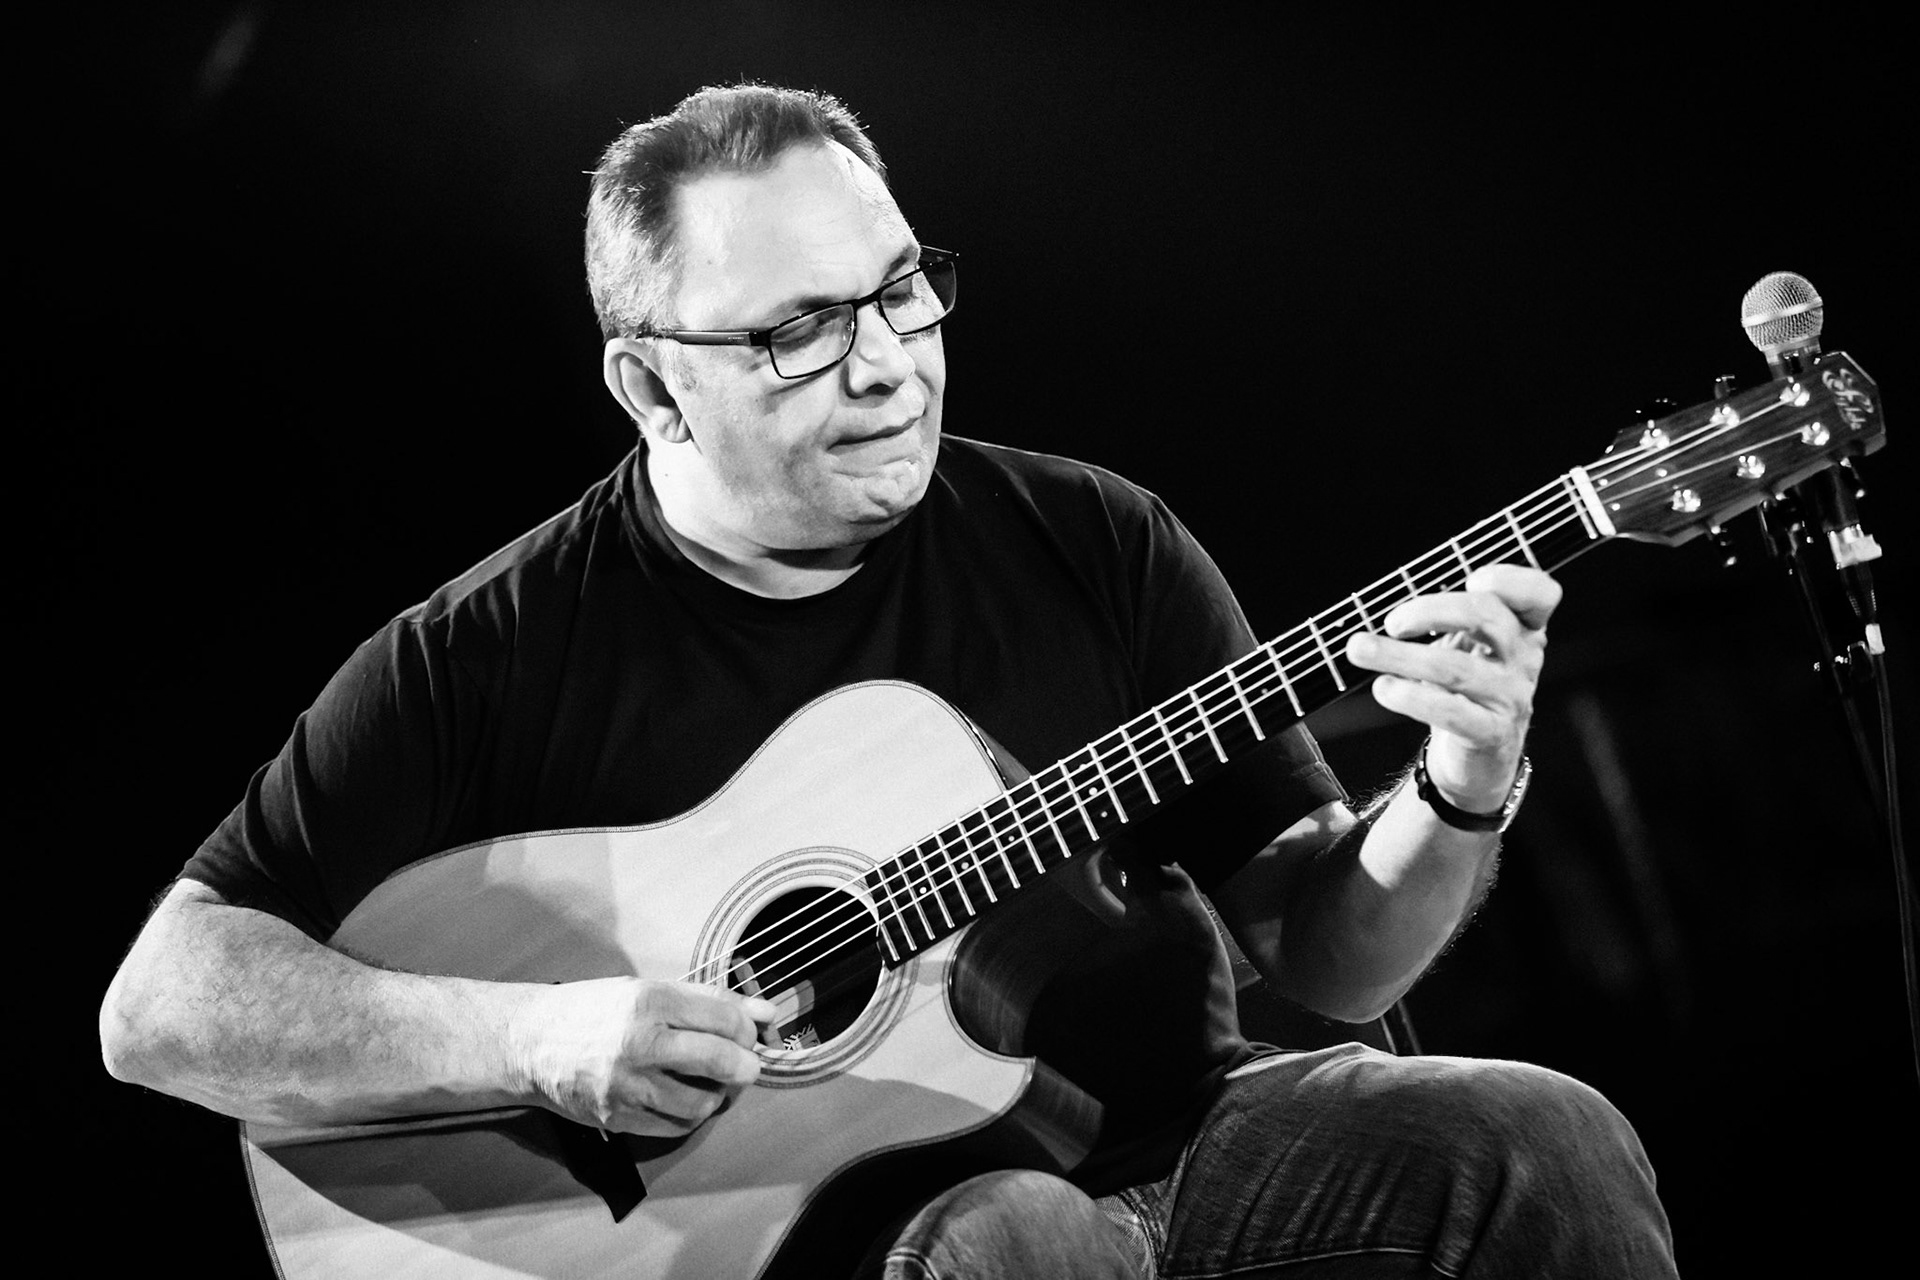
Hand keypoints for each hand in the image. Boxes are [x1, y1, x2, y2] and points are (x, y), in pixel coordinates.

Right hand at [519, 977, 777, 1136]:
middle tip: (746, 1064)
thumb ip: (710, 1001)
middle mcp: (640, 1043)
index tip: (748, 1033)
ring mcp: (628, 1085)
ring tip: (710, 1082)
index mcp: (650, 1002)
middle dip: (746, 1065)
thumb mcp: (649, 991)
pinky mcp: (618, 1117)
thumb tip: (766, 1014)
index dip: (748, 1030)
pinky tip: (683, 1097)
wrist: (531, 1042)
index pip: (725, 1019)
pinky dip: (690, 1114)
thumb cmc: (594, 1010)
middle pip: (721, 1061)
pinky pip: (675, 1126)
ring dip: (717, 1095)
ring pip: (702, 1102)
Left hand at [1344, 564, 1561, 813]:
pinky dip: (1410, 696)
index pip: (1540, 593)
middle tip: (1391, 622)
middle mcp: (1524, 659)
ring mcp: (1511, 697)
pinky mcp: (1491, 733)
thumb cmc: (1467, 688)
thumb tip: (1391, 606)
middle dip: (1430, 611)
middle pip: (1487, 616)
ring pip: (1456, 667)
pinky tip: (1383, 687)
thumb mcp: (1467, 645)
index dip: (1510, 579)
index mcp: (1523, 628)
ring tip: (1361, 650)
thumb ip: (1445, 616)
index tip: (1471, 578)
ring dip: (1400, 655)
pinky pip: (1450, 710)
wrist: (1478, 755)